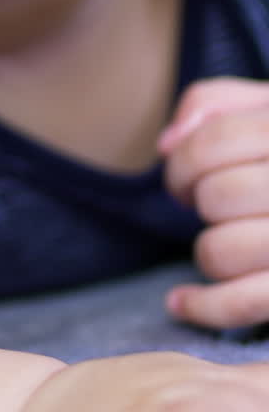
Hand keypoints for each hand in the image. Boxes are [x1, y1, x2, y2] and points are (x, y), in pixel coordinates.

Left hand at [158, 77, 268, 327]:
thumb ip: (216, 104)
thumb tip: (167, 145)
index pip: (218, 142)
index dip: (183, 161)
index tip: (183, 177)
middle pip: (216, 196)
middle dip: (195, 200)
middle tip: (204, 202)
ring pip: (222, 251)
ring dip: (208, 249)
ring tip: (223, 239)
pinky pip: (243, 303)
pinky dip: (203, 306)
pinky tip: (180, 301)